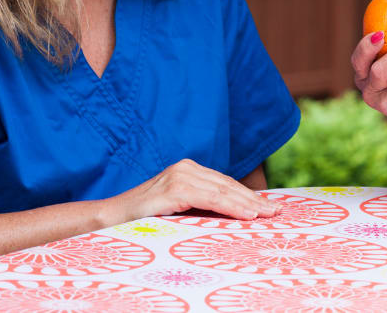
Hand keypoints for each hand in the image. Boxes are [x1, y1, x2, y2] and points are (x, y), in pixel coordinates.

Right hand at [99, 159, 278, 225]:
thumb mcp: (178, 209)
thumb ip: (200, 205)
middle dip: (254, 200)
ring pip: (223, 191)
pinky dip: (231, 206)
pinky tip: (247, 214)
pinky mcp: (174, 189)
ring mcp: (179, 176)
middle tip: (276, 212)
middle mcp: (186, 168)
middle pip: (228, 185)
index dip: (249, 195)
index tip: (269, 207)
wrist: (109, 218)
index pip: (225, 184)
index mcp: (188, 170)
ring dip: (249, 204)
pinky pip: (210, 198)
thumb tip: (232, 216)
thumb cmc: (144, 218)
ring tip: (268, 214)